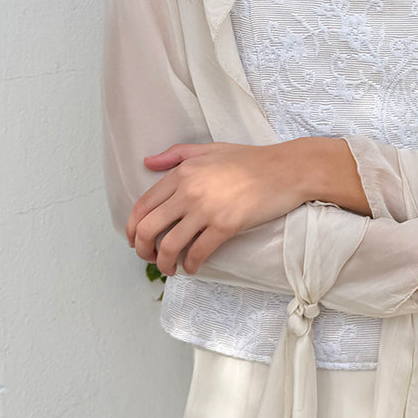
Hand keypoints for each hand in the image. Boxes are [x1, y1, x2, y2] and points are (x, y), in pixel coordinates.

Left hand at [126, 142, 305, 275]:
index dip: (132, 227)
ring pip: (169, 245)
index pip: (143, 205)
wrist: (285, 169)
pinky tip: (192, 267)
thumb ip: (175, 155)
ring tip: (169, 268)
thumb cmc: (250, 159)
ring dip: (164, 263)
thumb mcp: (209, 149)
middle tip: (149, 258)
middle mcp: (189, 190)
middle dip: (142, 249)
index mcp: (182, 172)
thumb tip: (147, 162)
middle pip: (148, 228)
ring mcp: (207, 209)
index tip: (133, 240)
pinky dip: (190, 265)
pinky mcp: (226, 226)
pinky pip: (198, 253)